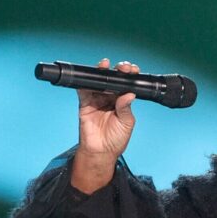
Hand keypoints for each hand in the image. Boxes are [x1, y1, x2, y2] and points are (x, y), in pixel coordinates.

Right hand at [71, 58, 139, 192]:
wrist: (101, 152)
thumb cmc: (116, 139)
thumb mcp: (127, 123)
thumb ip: (126, 108)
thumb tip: (129, 94)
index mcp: (122, 101)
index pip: (126, 85)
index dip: (130, 76)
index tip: (133, 70)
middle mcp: (110, 98)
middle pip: (113, 80)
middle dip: (117, 71)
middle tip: (123, 67)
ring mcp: (97, 100)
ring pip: (99, 82)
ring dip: (102, 73)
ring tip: (105, 65)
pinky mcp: (85, 104)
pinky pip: (83, 91)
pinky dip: (85, 82)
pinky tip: (90, 77)